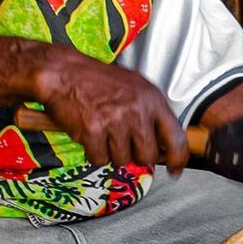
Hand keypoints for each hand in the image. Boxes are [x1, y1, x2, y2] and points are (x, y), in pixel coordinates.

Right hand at [32, 49, 186, 173]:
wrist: (64, 73)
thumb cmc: (99, 81)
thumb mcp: (136, 88)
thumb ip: (152, 113)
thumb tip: (165, 143)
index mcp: (152, 99)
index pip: (176, 137)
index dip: (178, 159)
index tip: (175, 169)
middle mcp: (137, 111)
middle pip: (147, 155)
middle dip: (136, 155)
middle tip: (124, 143)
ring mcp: (115, 122)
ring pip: (122, 160)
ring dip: (112, 152)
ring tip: (104, 132)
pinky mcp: (93, 132)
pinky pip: (99, 159)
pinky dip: (94, 153)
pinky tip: (90, 135)